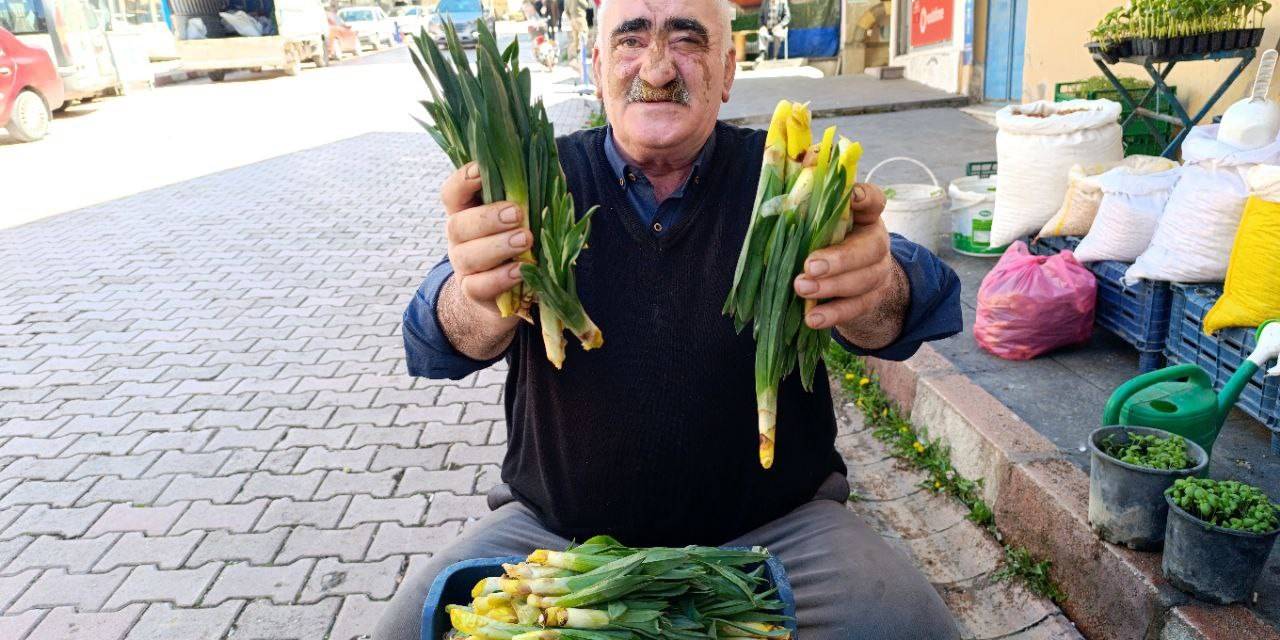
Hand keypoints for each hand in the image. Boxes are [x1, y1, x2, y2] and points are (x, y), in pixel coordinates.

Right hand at [443, 162, 530, 319]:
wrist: (506, 293)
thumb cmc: (517, 243)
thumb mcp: (521, 217)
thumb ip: (528, 194)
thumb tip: (551, 164)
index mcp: (467, 212)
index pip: (452, 192)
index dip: (462, 180)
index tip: (482, 170)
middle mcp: (459, 238)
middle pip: (457, 224)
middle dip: (487, 217)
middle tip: (517, 213)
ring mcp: (463, 266)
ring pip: (467, 255)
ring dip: (497, 246)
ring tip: (525, 239)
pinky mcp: (473, 291)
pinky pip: (478, 286)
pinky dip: (500, 277)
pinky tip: (520, 270)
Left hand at [793, 184, 907, 342]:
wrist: (852, 283)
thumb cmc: (828, 245)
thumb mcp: (821, 227)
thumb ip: (807, 218)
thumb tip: (773, 211)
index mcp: (865, 217)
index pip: (874, 201)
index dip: (866, 197)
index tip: (852, 196)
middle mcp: (876, 242)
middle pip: (870, 248)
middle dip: (840, 258)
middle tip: (810, 265)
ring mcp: (877, 273)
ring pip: (862, 281)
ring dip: (831, 287)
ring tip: (802, 288)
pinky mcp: (870, 300)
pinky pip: (854, 308)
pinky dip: (832, 314)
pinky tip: (812, 318)